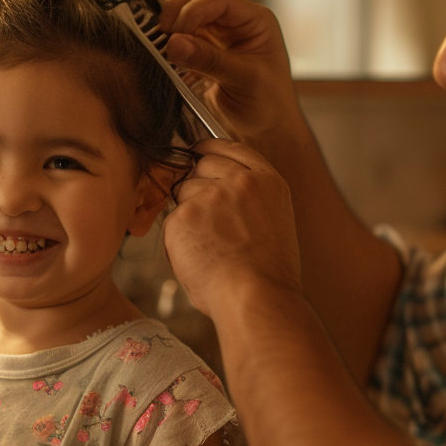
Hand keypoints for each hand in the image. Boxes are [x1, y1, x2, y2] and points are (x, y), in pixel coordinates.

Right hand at [159, 0, 303, 152]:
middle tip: (164, 39)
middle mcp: (234, 22)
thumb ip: (211, 60)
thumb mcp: (245, 80)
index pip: (218, 0)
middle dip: (176, 14)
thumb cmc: (269, 105)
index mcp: (255, 20)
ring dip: (169, 31)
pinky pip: (177, 39)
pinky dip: (168, 47)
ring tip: (166, 54)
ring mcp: (216, 35)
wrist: (265, 131)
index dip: (193, 11)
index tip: (175, 33)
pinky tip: (167, 62)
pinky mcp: (200, 51)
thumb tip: (174, 42)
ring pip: (182, 16)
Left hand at [163, 139, 301, 318]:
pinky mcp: (184, 215)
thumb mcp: (274, 222)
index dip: (210, 149)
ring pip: (182, 192)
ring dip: (187, 215)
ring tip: (209, 247)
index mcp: (268, 181)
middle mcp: (240, 181)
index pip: (230, 148)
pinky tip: (198, 258)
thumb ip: (249, 200)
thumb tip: (219, 193)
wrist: (256, 298)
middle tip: (204, 219)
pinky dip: (178, 240)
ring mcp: (211, 195)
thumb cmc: (268, 275)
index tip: (199, 153)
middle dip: (195, 184)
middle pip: (200, 164)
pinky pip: (171, 221)